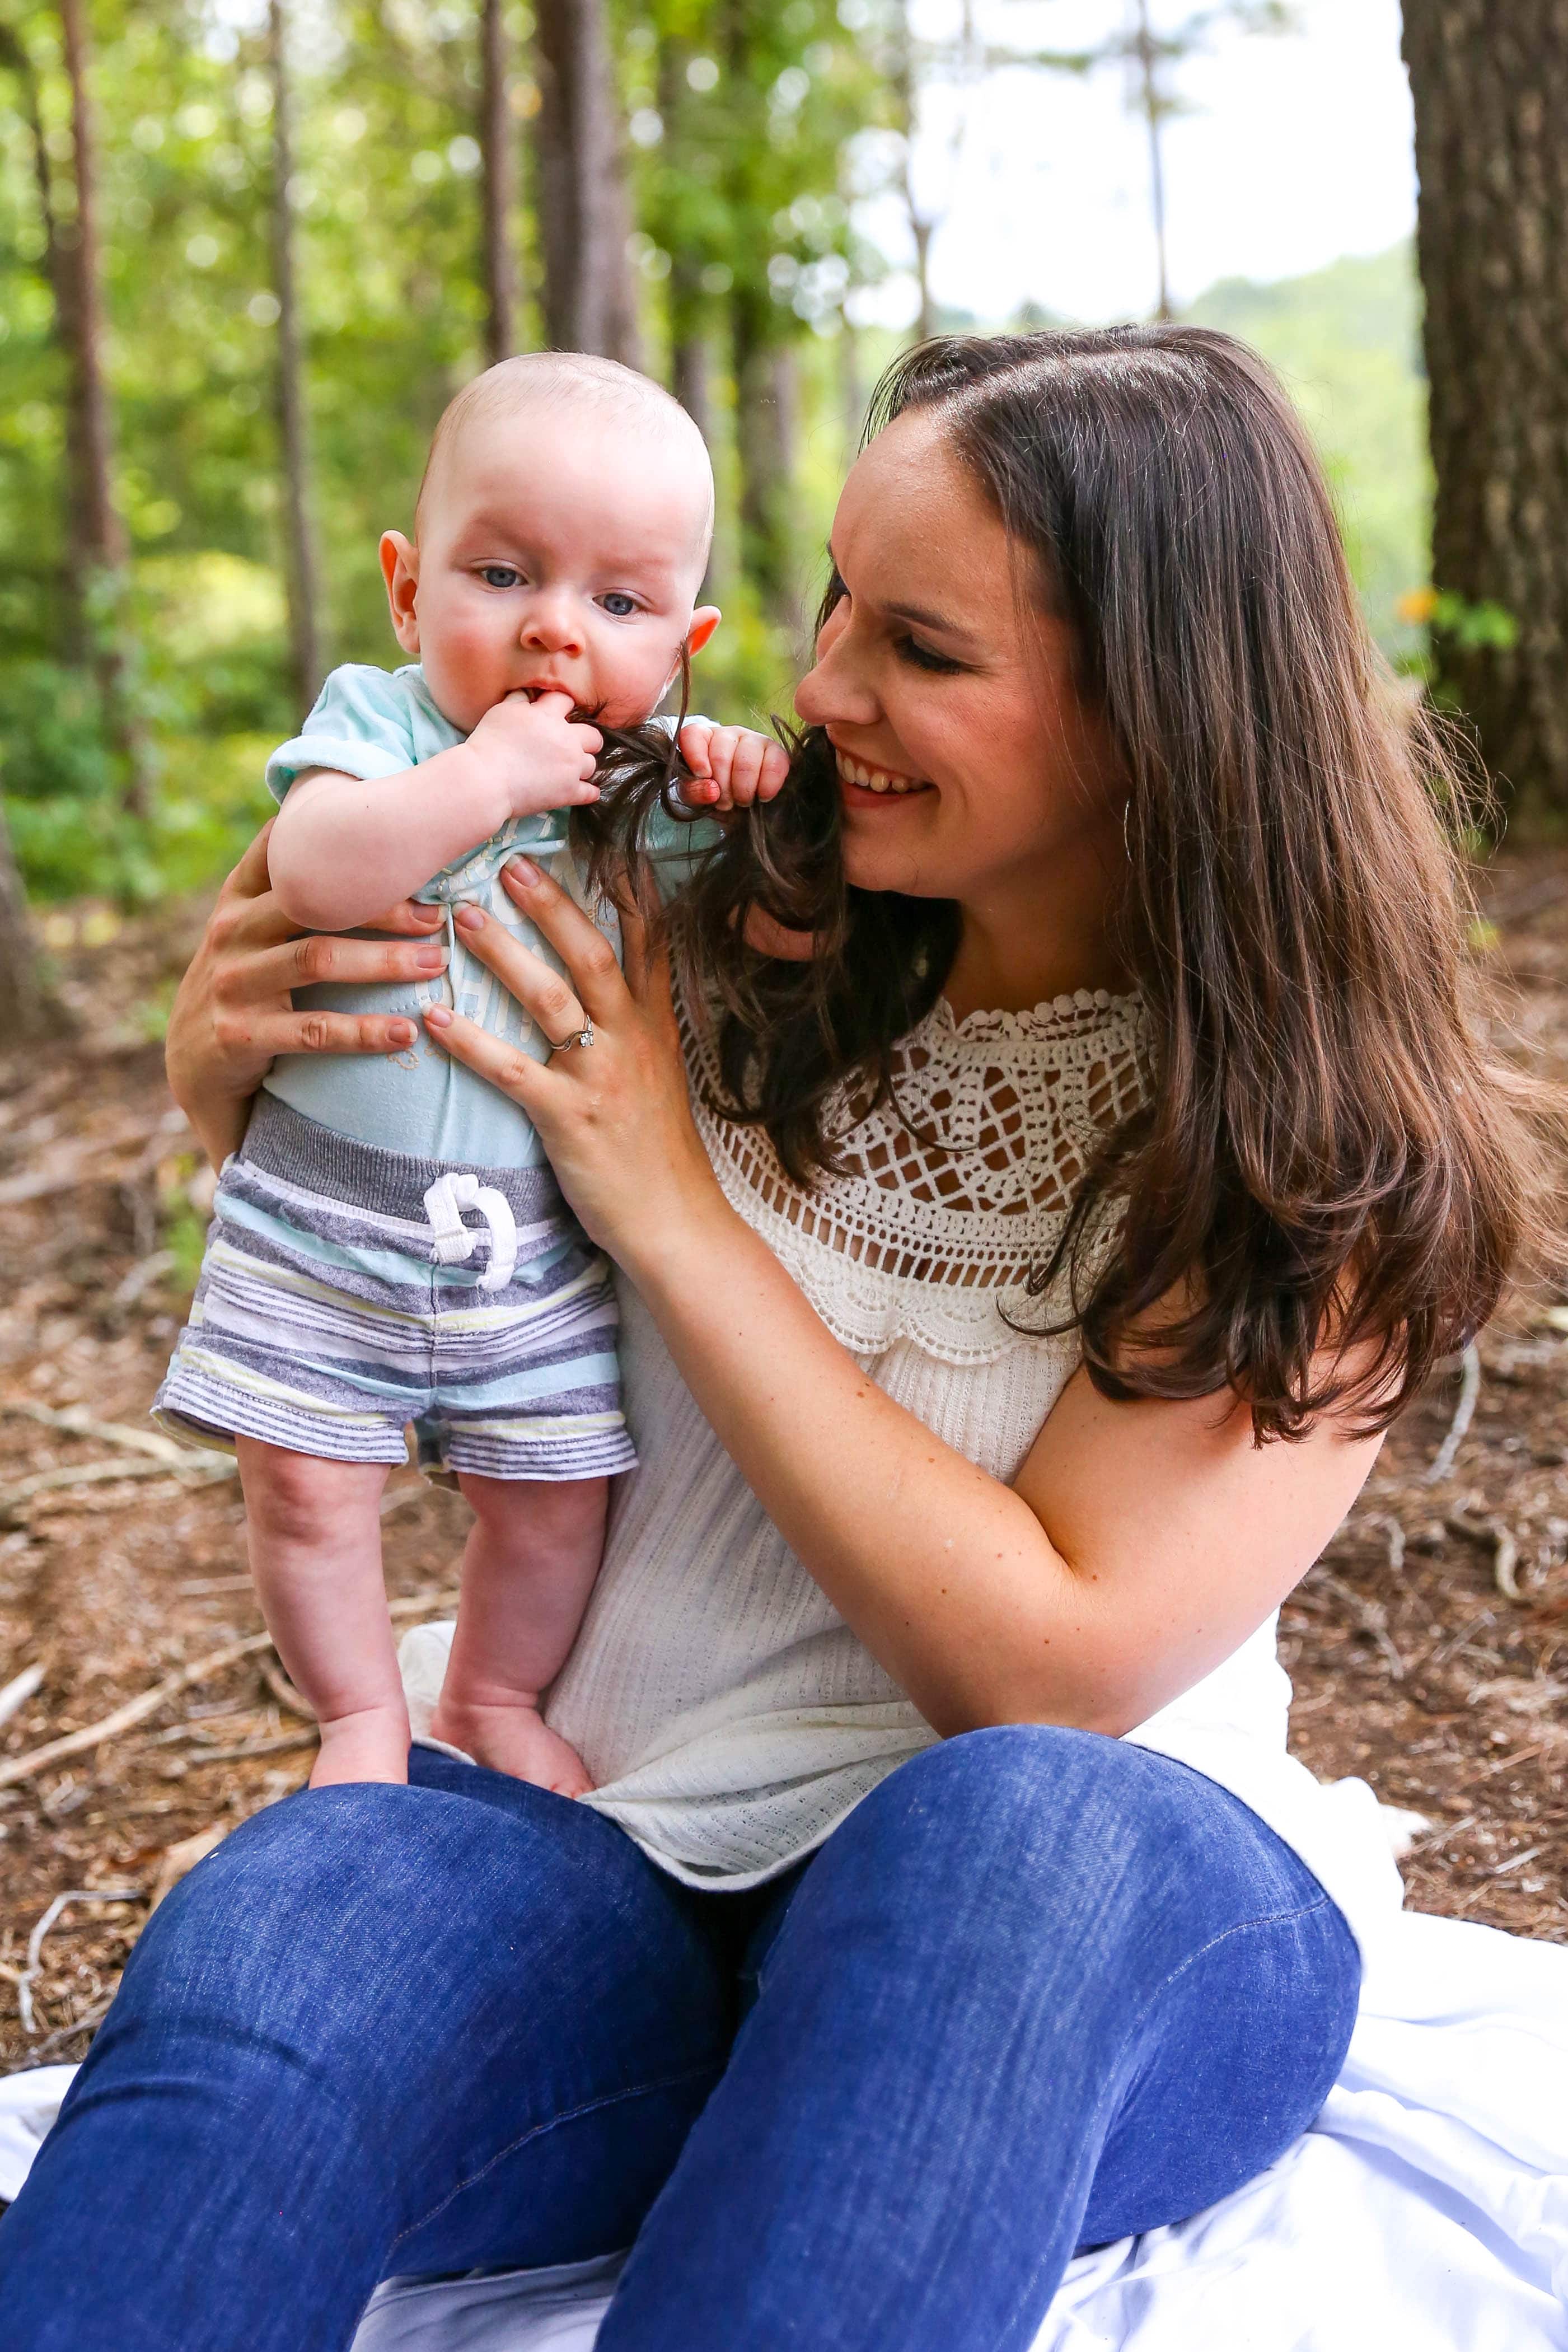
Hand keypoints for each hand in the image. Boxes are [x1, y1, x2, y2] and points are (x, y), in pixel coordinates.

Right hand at [166, 821, 449, 1164]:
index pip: (286, 851)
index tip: (406, 845)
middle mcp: (231, 931)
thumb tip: (369, 843)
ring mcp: (232, 982)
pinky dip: (364, 1032)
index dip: (344, 843)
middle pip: (315, 903)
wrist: (195, 1064)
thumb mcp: (253, 930)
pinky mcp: (240, 1034)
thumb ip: (293, 892)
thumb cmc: (247, 985)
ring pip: (318, 959)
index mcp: (239, 898)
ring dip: (385, 961)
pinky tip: (406, 1032)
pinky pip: (314, 1030)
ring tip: (435, 963)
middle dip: (384, 905)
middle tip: (439, 916)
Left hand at [420, 857, 723, 1268]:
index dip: (629, 889)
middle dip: (550, 905)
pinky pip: (511, 1071)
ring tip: (459, 919)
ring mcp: (601, 1078)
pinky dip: (469, 1043)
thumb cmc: (657, 1154)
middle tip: (508, 861)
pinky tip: (433, 1019)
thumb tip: (605, 992)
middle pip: (592, 955)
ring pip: (551, 999)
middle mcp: (632, 1041)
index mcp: (655, 1027)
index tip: (606, 838)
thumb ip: (637, 1027)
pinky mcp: (568, 1119)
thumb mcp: (662, 1077)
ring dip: (502, 954)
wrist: (675, 1223)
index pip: (649, 943)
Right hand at [465, 689, 602, 822]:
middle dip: (586, 739)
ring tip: (568, 770)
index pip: (567, 700)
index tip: (557, 715)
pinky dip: (587, 792)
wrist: (485, 779)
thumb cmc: (489, 743)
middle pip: (593, 736)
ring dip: (582, 766)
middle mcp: (567, 740)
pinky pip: (591, 792)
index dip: (562, 706)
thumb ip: (519, 699)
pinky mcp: (569, 792)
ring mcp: (571, 767)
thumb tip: (529, 694)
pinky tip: (581, 790)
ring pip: (591, 764)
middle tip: (572, 746)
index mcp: (549, 716)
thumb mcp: (501, 711)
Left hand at [677, 720, 789, 811]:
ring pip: (746, 761)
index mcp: (703, 739)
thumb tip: (712, 791)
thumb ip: (694, 793)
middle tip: (725, 803)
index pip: (693, 735)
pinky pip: (774, 765)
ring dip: (743, 789)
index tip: (703, 777)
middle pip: (720, 755)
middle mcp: (728, 735)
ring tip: (742, 802)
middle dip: (722, 787)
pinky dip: (768, 786)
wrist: (743, 809)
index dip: (696, 757)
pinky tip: (763, 797)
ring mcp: (754, 740)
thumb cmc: (716, 798)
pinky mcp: (777, 752)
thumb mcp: (696, 798)